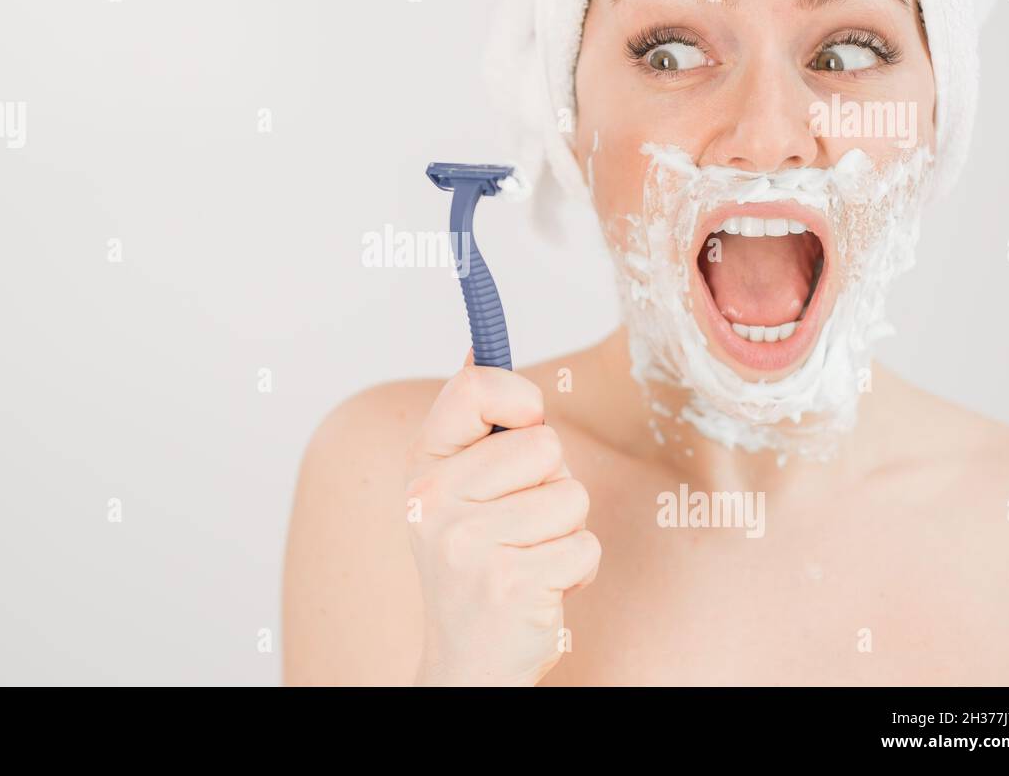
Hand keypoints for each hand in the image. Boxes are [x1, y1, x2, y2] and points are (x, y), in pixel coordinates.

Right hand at [404, 350, 600, 685]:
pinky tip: (541, 587)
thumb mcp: (454, 489)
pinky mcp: (511, 582)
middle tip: (518, 522)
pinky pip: (584, 545)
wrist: (465, 661)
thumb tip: (478, 347)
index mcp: (424, 467)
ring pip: (571, 495)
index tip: (524, 420)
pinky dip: (577, 569)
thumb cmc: (473, 564)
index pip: (473, 389)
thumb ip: (471, 423)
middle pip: (544, 444)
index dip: (517, 398)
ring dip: (566, 529)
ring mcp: (470, 542)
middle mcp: (435, 500)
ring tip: (529, 555)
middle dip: (550, 483)